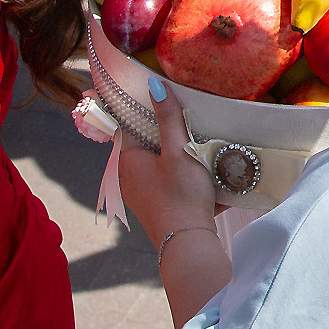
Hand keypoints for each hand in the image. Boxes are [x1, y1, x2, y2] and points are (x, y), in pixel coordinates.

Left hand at [116, 84, 222, 246]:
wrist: (187, 242)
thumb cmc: (181, 194)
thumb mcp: (179, 151)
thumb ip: (168, 118)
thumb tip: (154, 85)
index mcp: (127, 160)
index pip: (128, 125)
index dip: (144, 110)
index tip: (161, 99)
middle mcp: (127, 177)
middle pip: (146, 144)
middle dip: (165, 133)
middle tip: (188, 121)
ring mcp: (140, 194)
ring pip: (157, 163)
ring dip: (176, 153)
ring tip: (198, 144)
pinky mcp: (155, 206)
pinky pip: (165, 180)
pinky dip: (180, 173)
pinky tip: (201, 173)